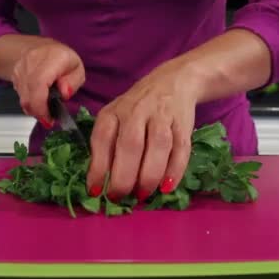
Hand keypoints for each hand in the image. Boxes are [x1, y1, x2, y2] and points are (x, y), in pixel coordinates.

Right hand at [12, 39, 84, 127]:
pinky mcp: (15, 75)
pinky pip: (20, 95)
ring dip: (34, 109)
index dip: (41, 105)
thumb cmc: (62, 59)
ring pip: (23, 97)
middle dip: (39, 112)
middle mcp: (33, 60)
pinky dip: (30, 103)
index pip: (39, 83)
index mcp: (53, 57)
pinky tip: (39, 101)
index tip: (48, 118)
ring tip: (46, 110)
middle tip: (49, 119)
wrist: (42, 48)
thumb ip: (73, 82)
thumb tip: (64, 93)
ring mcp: (21, 68)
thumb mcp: (77, 69)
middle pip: (28, 94)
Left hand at [86, 58, 199, 201]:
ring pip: (158, 145)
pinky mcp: (183, 123)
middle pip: (130, 144)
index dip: (98, 167)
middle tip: (120, 197)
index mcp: (114, 112)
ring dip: (150, 175)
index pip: (102, 139)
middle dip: (124, 176)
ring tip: (143, 194)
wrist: (174, 82)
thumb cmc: (137, 109)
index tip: (95, 191)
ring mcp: (162, 116)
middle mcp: (137, 111)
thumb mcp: (116, 118)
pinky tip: (167, 186)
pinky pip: (181, 148)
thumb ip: (108, 146)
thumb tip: (99, 184)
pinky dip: (175, 170)